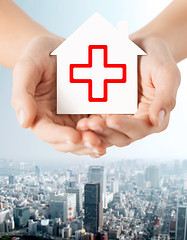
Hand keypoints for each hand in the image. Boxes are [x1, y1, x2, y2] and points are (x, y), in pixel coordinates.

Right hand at [11, 36, 105, 156]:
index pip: (46, 132)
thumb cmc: (40, 56)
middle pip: (66, 142)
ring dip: (93, 144)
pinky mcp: (88, 113)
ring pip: (82, 140)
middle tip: (95, 142)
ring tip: (104, 143)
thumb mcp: (27, 68)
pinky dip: (103, 134)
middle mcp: (56, 121)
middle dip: (80, 144)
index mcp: (39, 114)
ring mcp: (73, 119)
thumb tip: (24, 122)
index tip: (74, 137)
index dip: (59, 136)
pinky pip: (95, 128)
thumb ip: (22, 95)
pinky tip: (113, 134)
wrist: (58, 48)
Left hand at [77, 37, 180, 146]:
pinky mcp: (106, 112)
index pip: (141, 129)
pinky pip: (97, 123)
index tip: (112, 120)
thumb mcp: (166, 72)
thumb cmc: (156, 57)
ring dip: (95, 133)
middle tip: (92, 124)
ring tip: (82, 125)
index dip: (126, 127)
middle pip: (121, 136)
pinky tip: (80, 122)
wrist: (139, 46)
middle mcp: (136, 121)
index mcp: (153, 116)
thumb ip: (166, 96)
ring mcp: (120, 118)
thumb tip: (157, 120)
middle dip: (106, 132)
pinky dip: (90, 126)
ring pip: (107, 133)